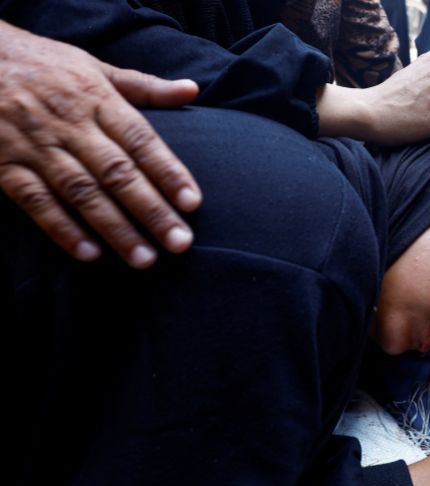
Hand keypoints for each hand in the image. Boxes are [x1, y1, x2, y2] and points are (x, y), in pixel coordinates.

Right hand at [0, 21, 200, 268]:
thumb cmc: (43, 64)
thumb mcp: (93, 66)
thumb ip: (144, 86)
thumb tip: (192, 90)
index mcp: (96, 99)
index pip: (141, 140)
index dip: (169, 172)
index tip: (193, 203)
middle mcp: (69, 124)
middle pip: (118, 172)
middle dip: (151, 210)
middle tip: (180, 243)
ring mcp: (35, 146)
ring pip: (81, 192)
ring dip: (115, 228)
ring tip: (144, 259)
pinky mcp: (4, 165)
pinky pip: (35, 201)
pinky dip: (61, 229)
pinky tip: (89, 254)